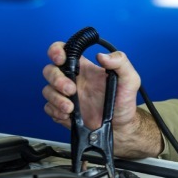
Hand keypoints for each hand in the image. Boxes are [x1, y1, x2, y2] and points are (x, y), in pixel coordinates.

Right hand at [42, 42, 161, 157]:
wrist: (121, 127)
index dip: (57, 51)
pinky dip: (55, 111)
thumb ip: (121, 63)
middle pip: (50, 70)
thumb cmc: (124, 102)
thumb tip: (103, 56)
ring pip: (47, 90)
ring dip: (56, 98)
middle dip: (56, 79)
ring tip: (70, 108)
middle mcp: (74, 79)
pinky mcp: (63, 111)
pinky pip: (48, 108)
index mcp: (85, 68)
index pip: (64, 51)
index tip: (60, 58)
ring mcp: (67, 96)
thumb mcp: (130, 79)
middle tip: (71, 89)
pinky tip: (68, 116)